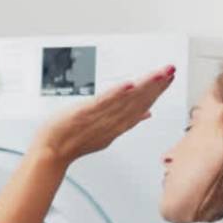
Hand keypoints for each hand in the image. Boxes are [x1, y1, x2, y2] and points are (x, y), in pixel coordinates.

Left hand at [33, 65, 175, 164]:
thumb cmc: (75, 141)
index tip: (169, 78)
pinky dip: (116, 93)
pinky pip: (103, 102)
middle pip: (139, 102)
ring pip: (127, 100)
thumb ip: (128, 120)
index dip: (157, 91)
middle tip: (170, 72)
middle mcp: (112, 122)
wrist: (52, 150)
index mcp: (118, 125)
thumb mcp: (106, 131)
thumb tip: (146, 114)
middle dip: (156, 86)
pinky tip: (129, 84)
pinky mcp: (85, 113)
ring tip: (158, 74)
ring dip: (144, 86)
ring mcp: (100, 117)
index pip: (143, 105)